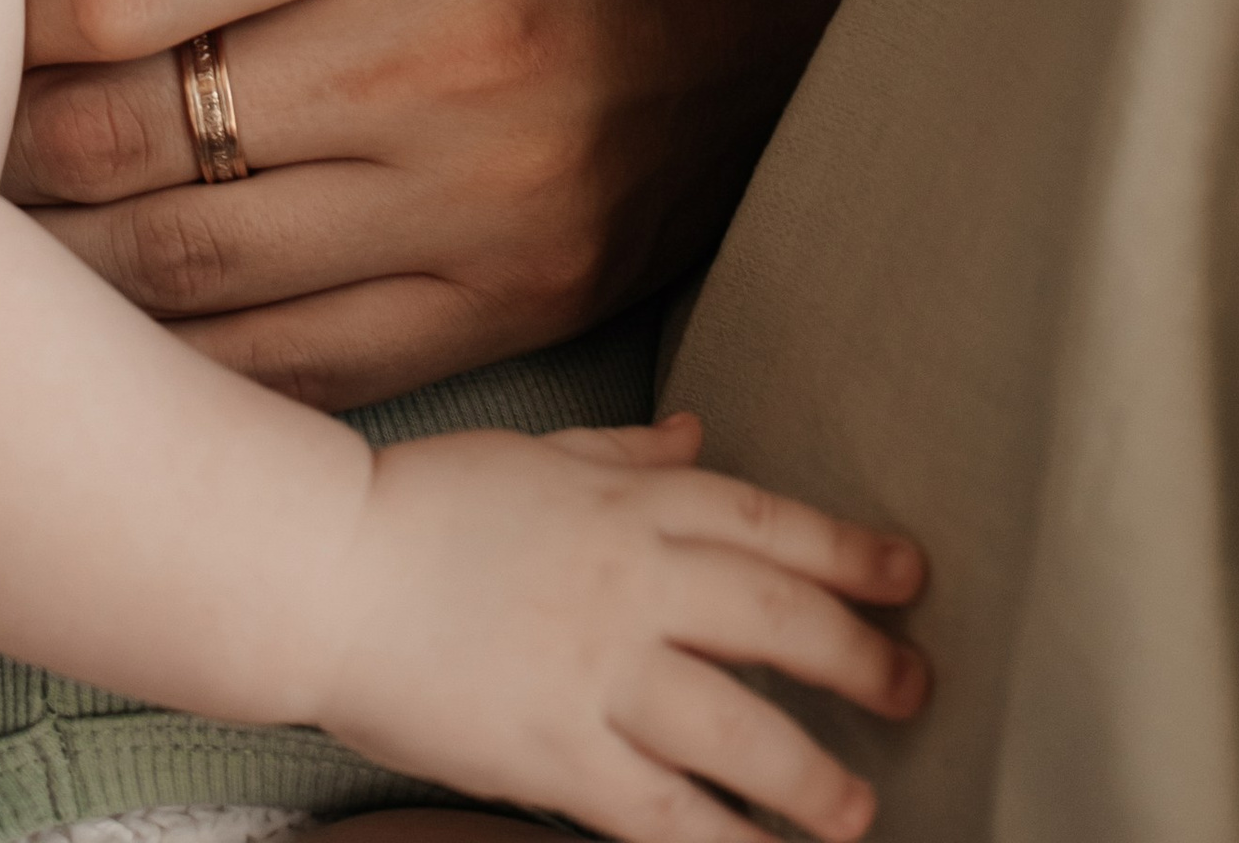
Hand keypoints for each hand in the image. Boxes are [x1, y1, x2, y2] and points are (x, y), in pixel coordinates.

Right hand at [312, 409, 926, 842]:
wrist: (324, 565)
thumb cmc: (423, 501)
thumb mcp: (537, 451)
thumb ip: (625, 450)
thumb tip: (696, 435)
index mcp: (626, 501)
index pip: (765, 522)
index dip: (848, 552)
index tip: (909, 577)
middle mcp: (631, 580)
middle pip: (776, 621)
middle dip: (860, 657)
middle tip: (914, 688)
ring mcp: (598, 670)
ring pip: (738, 730)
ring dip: (813, 775)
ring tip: (858, 807)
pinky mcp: (556, 753)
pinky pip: (661, 815)